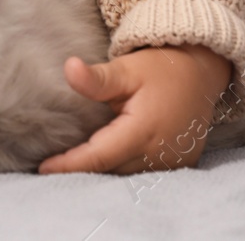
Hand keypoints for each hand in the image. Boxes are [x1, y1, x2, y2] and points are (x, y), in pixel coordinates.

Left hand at [38, 44, 232, 174]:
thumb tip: (68, 68)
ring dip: (101, 173)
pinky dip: (121, 169)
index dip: (70, 164)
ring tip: (70, 168)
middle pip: (111, 170)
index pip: (99, 156)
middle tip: (49, 168)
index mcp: (144, 131)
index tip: (43, 167)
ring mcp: (171, 162)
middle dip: (80, 171)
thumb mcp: (127, 69)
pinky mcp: (178, 163)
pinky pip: (142, 173)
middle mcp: (160, 153)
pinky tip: (102, 164)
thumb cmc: (161, 68)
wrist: (201, 72)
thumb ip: (97, 78)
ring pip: (126, 175)